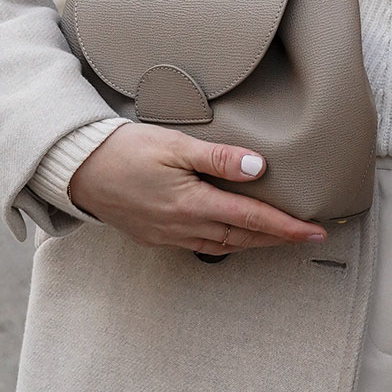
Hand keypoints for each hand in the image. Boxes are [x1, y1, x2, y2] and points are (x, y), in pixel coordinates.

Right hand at [66, 123, 325, 255]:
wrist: (78, 169)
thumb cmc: (124, 149)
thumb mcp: (174, 146)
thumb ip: (219, 158)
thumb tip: (260, 169)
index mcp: (191, 204)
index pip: (251, 218)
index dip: (286, 227)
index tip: (314, 231)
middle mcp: (182, 226)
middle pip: (242, 237)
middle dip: (277, 239)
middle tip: (307, 237)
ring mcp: (168, 235)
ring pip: (223, 244)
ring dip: (254, 242)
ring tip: (279, 237)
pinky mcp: (155, 236)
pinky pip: (201, 245)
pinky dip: (226, 242)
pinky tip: (233, 235)